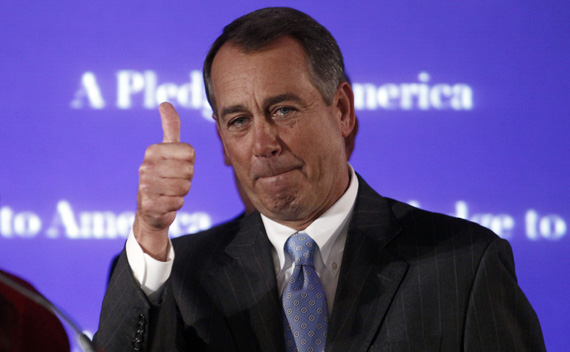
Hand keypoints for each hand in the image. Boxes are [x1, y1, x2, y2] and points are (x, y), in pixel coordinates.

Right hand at [133, 102, 194, 259]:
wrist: (150, 208)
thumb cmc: (163, 175)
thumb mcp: (167, 149)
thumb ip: (170, 126)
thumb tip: (165, 103)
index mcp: (153, 150)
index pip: (190, 152)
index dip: (188, 162)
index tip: (177, 165)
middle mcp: (146, 166)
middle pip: (188, 171)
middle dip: (186, 179)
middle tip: (173, 180)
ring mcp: (146, 185)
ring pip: (184, 187)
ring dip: (181, 192)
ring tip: (169, 191)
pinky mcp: (149, 204)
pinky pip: (178, 202)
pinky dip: (176, 204)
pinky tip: (166, 202)